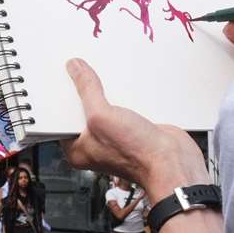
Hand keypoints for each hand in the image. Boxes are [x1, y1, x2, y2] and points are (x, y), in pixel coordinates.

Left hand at [63, 58, 210, 203]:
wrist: (173, 162)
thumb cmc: (136, 154)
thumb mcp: (101, 116)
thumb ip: (87, 91)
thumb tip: (76, 70)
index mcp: (79, 149)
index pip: (62, 119)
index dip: (61, 98)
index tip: (61, 76)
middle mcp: (96, 144)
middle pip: (84, 109)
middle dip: (85, 91)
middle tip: (82, 70)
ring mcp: (116, 136)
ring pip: (106, 106)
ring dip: (108, 91)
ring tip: (104, 74)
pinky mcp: (134, 129)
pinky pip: (124, 106)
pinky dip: (125, 95)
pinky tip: (125, 84)